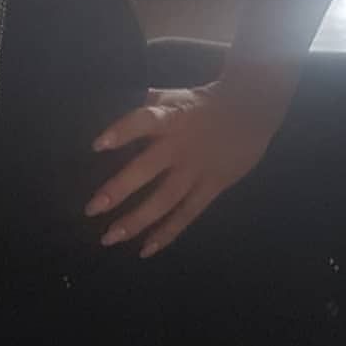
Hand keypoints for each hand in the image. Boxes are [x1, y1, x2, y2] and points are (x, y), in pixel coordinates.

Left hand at [85, 83, 281, 257]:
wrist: (254, 108)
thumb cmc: (204, 103)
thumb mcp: (177, 96)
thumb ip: (148, 105)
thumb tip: (116, 107)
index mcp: (172, 118)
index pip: (145, 120)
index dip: (123, 131)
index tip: (97, 145)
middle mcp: (182, 145)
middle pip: (148, 168)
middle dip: (119, 189)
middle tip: (91, 209)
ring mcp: (198, 169)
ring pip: (166, 199)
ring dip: (137, 220)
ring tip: (110, 237)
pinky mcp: (214, 186)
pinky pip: (188, 213)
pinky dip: (168, 232)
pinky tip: (146, 249)